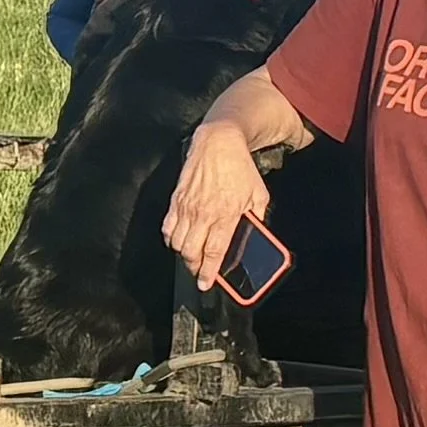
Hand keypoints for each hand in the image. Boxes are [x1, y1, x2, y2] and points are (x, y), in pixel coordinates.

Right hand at [162, 122, 268, 289]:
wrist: (219, 142)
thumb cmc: (240, 168)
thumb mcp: (258, 194)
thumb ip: (257, 217)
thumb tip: (255, 234)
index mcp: (226, 214)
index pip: (214, 251)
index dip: (209, 272)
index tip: (206, 283)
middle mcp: (204, 213)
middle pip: (191, 252)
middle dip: (194, 267)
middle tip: (199, 272)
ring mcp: (187, 206)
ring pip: (177, 242)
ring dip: (183, 255)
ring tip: (191, 258)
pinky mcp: (177, 199)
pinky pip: (167, 226)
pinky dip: (171, 238)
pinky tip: (178, 241)